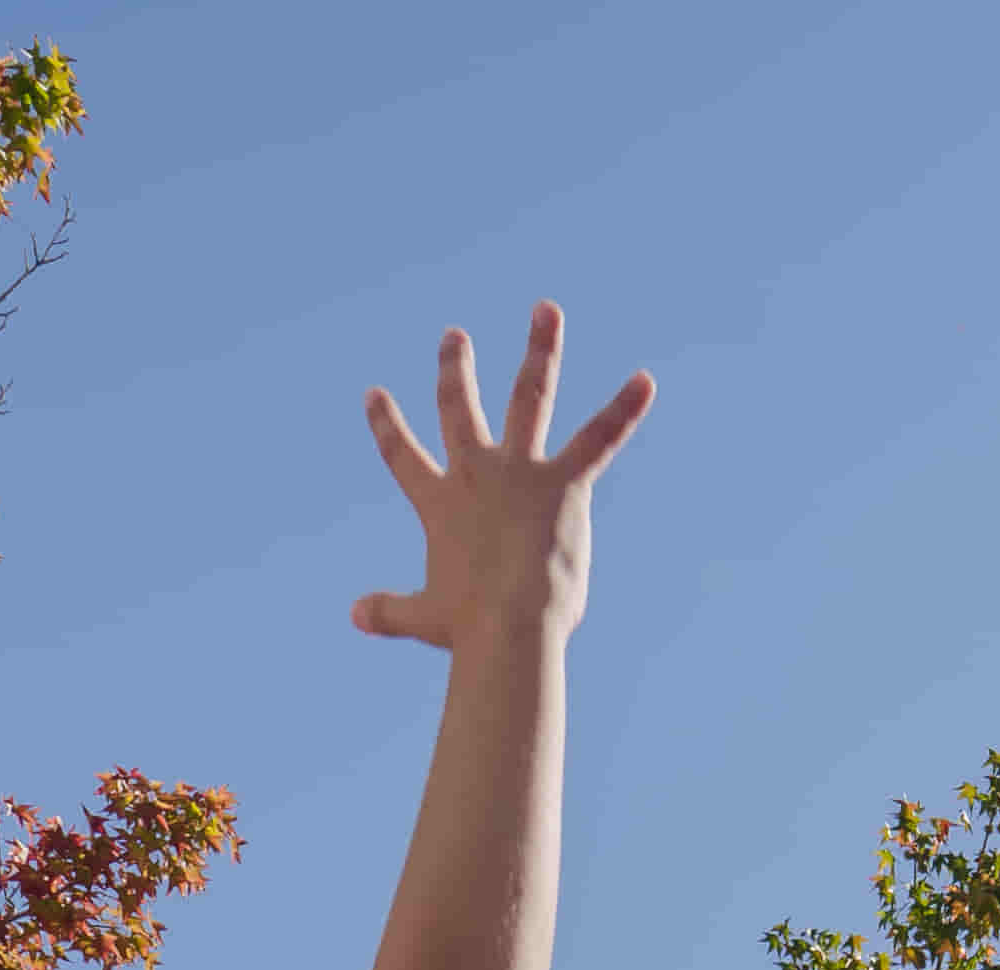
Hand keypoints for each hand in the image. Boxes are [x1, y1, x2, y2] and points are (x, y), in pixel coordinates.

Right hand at [353, 304, 656, 651]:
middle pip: (460, 408)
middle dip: (457, 369)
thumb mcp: (422, 618)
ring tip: (548, 310)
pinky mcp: (564, 483)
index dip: (387, 424)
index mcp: (440, 504)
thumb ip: (388, 612)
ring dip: (541, 349)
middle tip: (455, 337)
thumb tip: (354, 615)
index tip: (375, 393)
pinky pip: (600, 438)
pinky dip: (624, 410)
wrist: (508, 625)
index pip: (403, 455)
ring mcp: (520, 471)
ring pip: (531, 396)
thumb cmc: (468, 629)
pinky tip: (646, 382)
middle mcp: (475, 473)